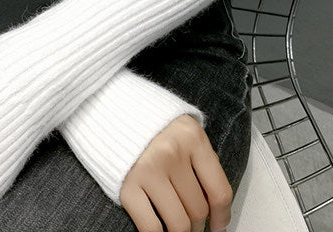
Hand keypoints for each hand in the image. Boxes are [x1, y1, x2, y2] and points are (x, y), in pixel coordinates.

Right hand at [119, 114, 232, 231]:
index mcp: (192, 137)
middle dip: (198, 225)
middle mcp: (172, 153)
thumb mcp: (183, 132)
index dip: (222, 217)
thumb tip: (215, 206)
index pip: (219, 190)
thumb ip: (200, 161)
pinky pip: (152, 228)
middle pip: (198, 210)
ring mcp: (148, 170)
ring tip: (178, 230)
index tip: (218, 227)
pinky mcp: (127, 185)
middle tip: (193, 226)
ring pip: (179, 224)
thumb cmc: (151, 126)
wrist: (111, 112)